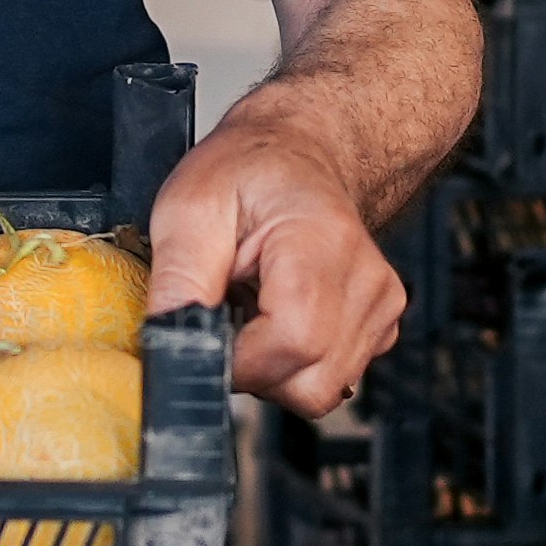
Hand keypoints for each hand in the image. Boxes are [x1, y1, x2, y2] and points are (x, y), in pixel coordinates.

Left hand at [143, 105, 406, 423]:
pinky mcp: (379, 328)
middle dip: (253, 369)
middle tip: (228, 315)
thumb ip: (177, 283)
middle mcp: (365, 281)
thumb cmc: (246, 174)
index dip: (238, 358)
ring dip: (272, 369)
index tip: (208, 329)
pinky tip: (277, 317)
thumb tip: (166, 345)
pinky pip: (332, 379)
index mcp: (322, 244)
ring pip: (321, 390)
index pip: (292, 344)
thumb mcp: (188, 209)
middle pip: (311, 383)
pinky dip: (295, 363)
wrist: (294, 154)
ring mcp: (379, 308)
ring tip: (252, 311)